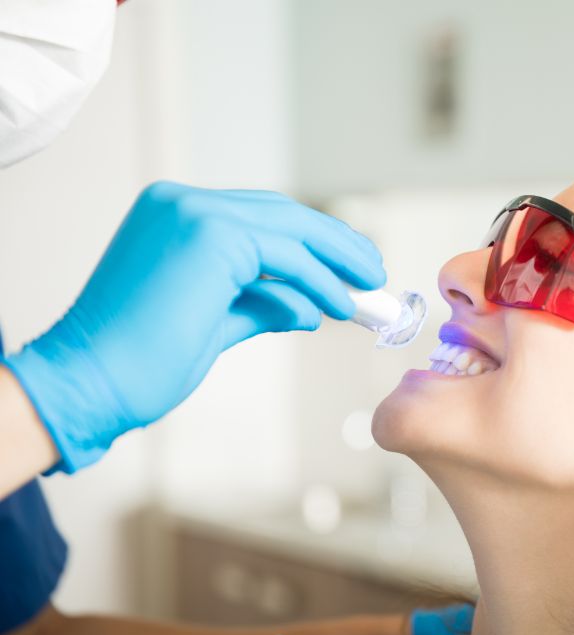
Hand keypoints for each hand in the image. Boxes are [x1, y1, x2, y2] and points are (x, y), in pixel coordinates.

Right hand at [5, 181, 384, 472]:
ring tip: (369, 292)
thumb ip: (259, 302)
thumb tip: (307, 306)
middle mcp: (182, 203)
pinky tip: (341, 305)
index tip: (349, 269)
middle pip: (283, 215)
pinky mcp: (209, 236)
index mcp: (175, 214)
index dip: (312, 242)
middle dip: (335, 245)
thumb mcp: (214, 320)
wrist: (91, 383)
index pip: (262, 220)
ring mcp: (193, 213)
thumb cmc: (141, 359)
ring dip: (337, 262)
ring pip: (291, 230)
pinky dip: (320, 281)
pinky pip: (287, 257)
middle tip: (372, 273)